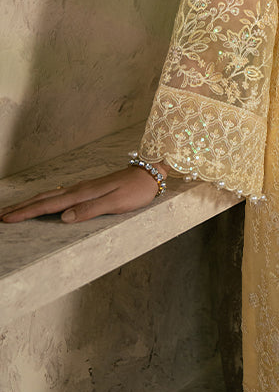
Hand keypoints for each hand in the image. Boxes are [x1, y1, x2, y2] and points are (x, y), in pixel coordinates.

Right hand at [0, 166, 163, 223]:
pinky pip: (61, 195)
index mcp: (83, 193)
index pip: (49, 205)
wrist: (150, 173)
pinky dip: (47, 200)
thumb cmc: (136, 190)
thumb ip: (91, 209)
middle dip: (22, 208)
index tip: (7, 218)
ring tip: (16, 210)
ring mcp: (84, 188)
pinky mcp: (89, 189)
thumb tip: (64, 218)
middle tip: (2, 216)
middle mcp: (80, 189)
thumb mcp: (117, 202)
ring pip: (51, 196)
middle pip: (45, 199)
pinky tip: (44, 203)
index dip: (27, 212)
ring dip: (32, 203)